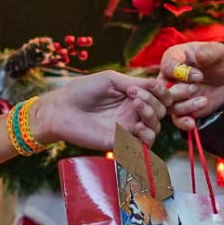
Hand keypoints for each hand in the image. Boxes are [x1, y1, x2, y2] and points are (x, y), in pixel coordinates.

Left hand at [34, 70, 165, 149]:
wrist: (61, 110)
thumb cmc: (81, 91)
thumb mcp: (110, 79)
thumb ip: (134, 83)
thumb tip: (155, 86)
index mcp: (132, 96)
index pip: (159, 96)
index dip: (162, 92)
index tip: (151, 86)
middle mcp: (133, 113)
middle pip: (160, 111)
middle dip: (153, 102)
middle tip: (134, 96)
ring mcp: (127, 128)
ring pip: (155, 128)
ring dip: (152, 116)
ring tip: (136, 108)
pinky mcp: (120, 143)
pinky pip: (143, 145)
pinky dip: (146, 136)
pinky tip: (137, 126)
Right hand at [158, 42, 223, 131]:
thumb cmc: (219, 60)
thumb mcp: (218, 52)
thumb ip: (208, 51)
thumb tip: (199, 54)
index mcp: (175, 58)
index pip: (167, 66)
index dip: (181, 73)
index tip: (199, 75)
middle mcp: (170, 77)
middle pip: (163, 89)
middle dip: (179, 91)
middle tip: (196, 88)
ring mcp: (175, 95)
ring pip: (169, 105)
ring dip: (185, 106)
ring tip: (204, 100)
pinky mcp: (183, 109)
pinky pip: (176, 119)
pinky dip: (182, 122)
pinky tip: (192, 123)